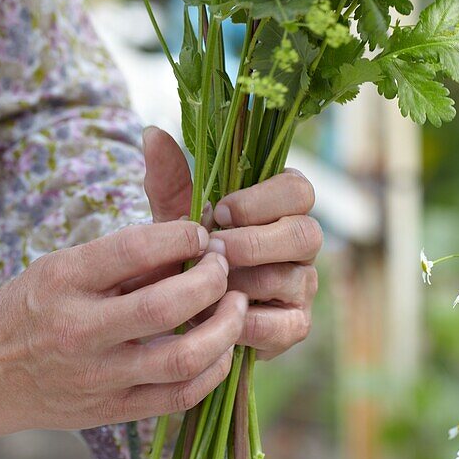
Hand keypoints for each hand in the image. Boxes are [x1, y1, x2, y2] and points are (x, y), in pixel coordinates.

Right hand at [0, 220, 247, 449]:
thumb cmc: (29, 308)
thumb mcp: (61, 267)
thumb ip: (123, 258)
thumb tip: (192, 239)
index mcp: (64, 280)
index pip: (136, 248)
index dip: (182, 235)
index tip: (200, 232)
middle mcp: (80, 330)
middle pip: (168, 305)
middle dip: (212, 280)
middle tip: (224, 266)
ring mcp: (97, 377)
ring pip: (184, 358)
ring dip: (225, 328)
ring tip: (236, 305)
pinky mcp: (109, 412)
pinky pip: (179, 397)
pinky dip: (213, 371)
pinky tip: (221, 349)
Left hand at [143, 127, 321, 359]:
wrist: (180, 305)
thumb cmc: (185, 249)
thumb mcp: (174, 214)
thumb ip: (168, 177)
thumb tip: (151, 133)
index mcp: (281, 204)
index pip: (298, 190)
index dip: (264, 201)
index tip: (220, 211)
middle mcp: (300, 241)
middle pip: (307, 233)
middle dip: (257, 243)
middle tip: (214, 251)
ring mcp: (303, 283)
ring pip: (297, 279)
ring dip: (248, 282)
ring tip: (207, 286)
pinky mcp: (296, 324)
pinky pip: (290, 325)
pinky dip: (253, 323)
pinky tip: (219, 318)